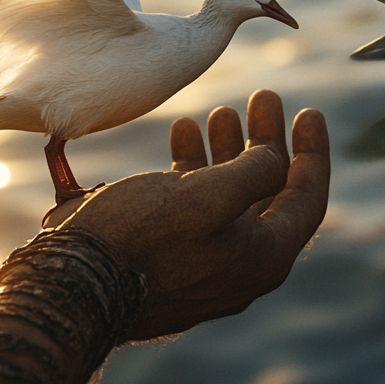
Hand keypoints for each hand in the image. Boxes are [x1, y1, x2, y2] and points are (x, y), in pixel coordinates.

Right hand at [45, 90, 329, 340]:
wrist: (71, 286)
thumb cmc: (141, 239)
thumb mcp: (209, 196)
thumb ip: (255, 172)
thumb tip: (275, 159)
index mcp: (263, 257)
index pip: (306, 199)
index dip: (313, 152)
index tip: (310, 111)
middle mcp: (240, 266)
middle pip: (269, 193)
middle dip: (267, 142)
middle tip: (263, 97)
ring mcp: (204, 265)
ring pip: (230, 198)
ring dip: (228, 151)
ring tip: (219, 111)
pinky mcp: (169, 259)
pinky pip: (194, 208)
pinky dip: (193, 169)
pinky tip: (182, 133)